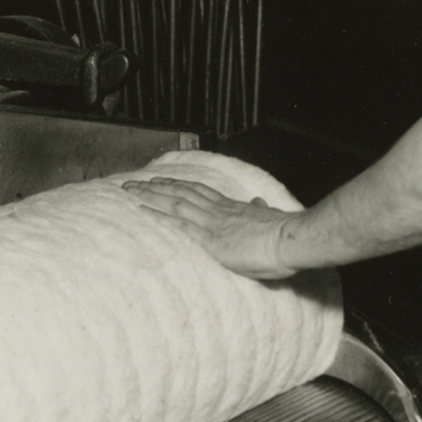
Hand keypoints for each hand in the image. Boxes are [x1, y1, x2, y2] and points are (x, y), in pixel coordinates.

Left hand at [121, 178, 296, 279]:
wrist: (290, 240)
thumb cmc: (283, 235)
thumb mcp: (269, 218)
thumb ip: (258, 211)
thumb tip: (257, 203)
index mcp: (231, 208)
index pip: (198, 192)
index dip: (178, 185)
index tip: (162, 181)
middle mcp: (218, 211)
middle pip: (181, 192)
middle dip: (156, 187)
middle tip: (135, 183)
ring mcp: (212, 223)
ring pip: (175, 203)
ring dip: (150, 196)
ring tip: (131, 191)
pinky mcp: (211, 240)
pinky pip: (179, 224)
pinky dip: (159, 216)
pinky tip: (143, 211)